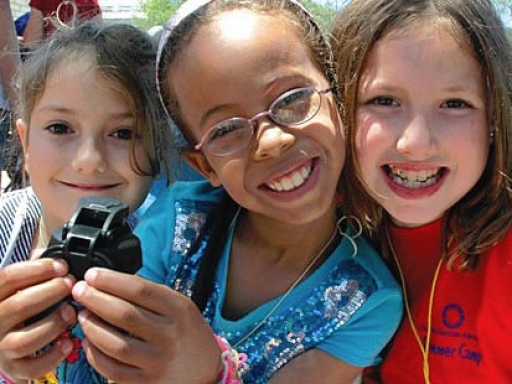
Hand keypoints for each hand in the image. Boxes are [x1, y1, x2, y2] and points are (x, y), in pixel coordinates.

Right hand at [0, 259, 76, 380]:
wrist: (6, 342)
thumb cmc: (22, 306)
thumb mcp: (21, 284)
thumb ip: (33, 269)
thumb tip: (51, 251)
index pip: (7, 278)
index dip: (37, 269)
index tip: (62, 265)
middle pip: (18, 306)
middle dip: (50, 292)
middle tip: (71, 284)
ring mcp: (2, 348)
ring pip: (24, 340)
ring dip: (52, 324)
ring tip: (70, 312)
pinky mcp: (15, 368)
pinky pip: (32, 368)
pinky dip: (52, 356)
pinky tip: (69, 342)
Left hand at [72, 268, 222, 383]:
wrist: (205, 370)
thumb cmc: (187, 332)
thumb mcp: (180, 306)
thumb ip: (151, 296)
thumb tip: (109, 283)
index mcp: (180, 310)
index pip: (140, 290)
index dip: (111, 281)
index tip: (92, 275)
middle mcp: (171, 336)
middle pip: (124, 314)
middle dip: (95, 299)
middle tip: (79, 291)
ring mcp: (158, 362)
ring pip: (115, 344)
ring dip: (92, 327)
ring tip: (82, 315)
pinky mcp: (147, 383)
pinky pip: (112, 369)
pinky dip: (95, 354)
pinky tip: (89, 341)